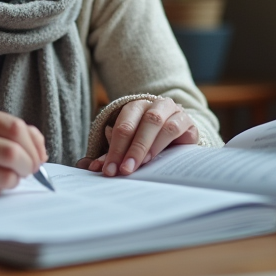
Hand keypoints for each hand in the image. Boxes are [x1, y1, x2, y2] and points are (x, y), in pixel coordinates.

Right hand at [0, 101, 46, 195]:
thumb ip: (0, 130)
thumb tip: (39, 148)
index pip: (14, 126)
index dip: (34, 144)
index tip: (38, 154)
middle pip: (12, 151)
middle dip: (29, 164)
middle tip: (30, 169)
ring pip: (3, 173)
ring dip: (15, 179)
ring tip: (10, 177)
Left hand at [75, 97, 197, 176]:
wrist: (181, 137)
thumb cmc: (150, 142)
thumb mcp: (129, 149)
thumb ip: (111, 156)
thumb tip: (89, 166)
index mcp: (135, 108)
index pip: (121, 127)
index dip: (114, 149)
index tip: (109, 170)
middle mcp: (153, 105)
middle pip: (138, 122)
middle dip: (129, 148)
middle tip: (123, 171)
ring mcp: (171, 110)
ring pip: (156, 122)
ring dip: (146, 145)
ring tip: (138, 165)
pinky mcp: (186, 120)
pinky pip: (175, 126)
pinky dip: (163, 142)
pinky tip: (156, 158)